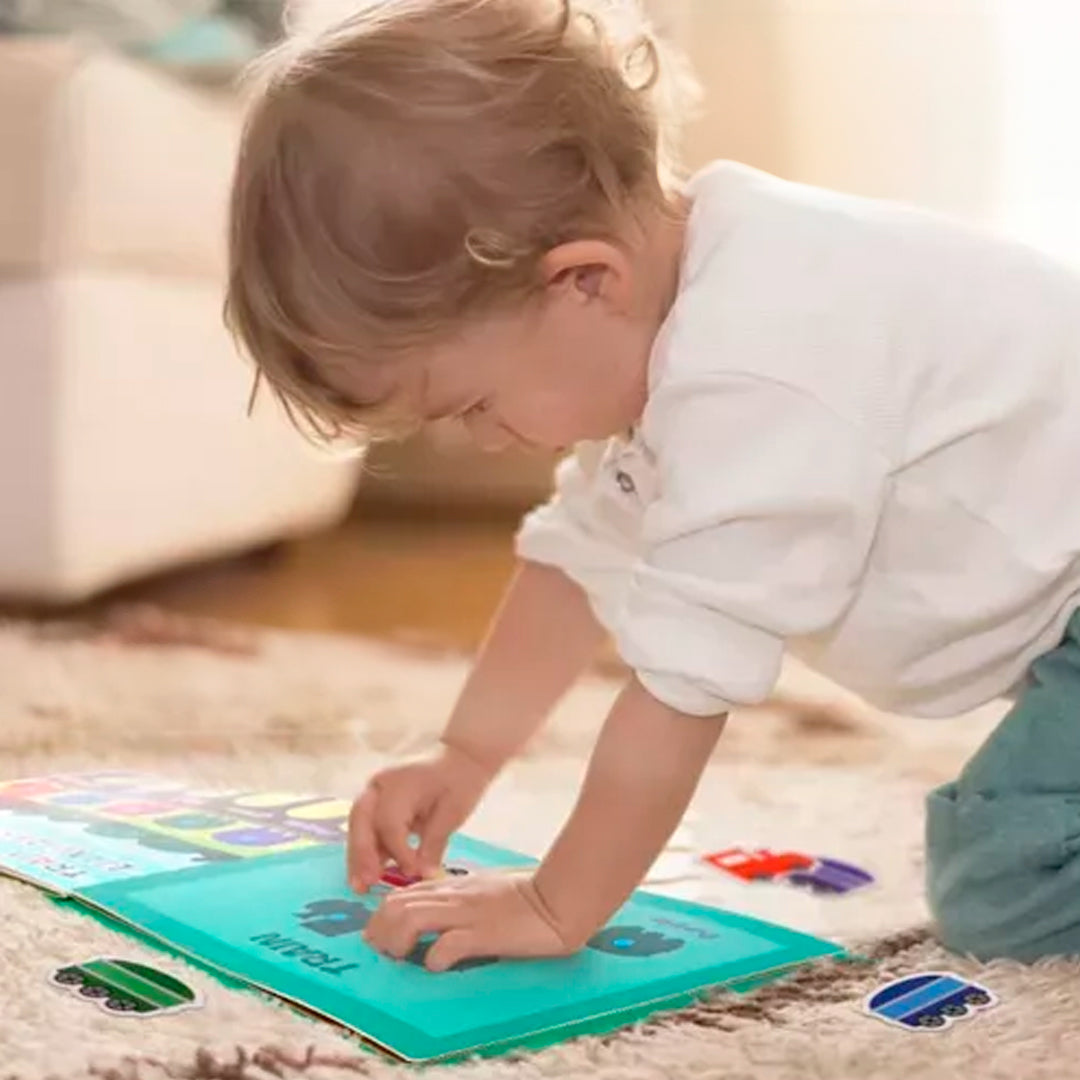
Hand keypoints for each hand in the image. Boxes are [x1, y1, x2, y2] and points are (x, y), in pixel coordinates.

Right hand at [348, 742, 494, 891]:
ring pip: (358, 826)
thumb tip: (422, 875)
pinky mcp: (377, 804)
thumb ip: (434, 843)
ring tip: (359, 886)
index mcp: (401, 783)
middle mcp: (381, 785)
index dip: (398, 851)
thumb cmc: (458, 783)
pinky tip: (370, 874)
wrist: (460, 759)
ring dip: (358, 856)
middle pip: (361, 820)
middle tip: (365, 884)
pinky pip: (366, 828)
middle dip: (361, 854)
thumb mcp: (452, 813)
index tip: (412, 873)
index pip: (390, 822)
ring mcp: (375, 792)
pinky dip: (367, 850)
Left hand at [362, 872, 573, 971]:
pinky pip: (448, 944)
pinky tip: (437, 967)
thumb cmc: (525, 896)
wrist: (558, 898)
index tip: (378, 939)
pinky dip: (434, 958)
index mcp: (452, 886)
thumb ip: (457, 898)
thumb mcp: (482, 889)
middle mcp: (453, 897)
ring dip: (396, 942)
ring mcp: (467, 914)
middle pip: (396, 905)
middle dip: (379, 931)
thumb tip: (433, 916)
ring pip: (411, 918)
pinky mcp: (484, 933)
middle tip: (383, 954)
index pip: (400, 894)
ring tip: (400, 960)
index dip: (380, 918)